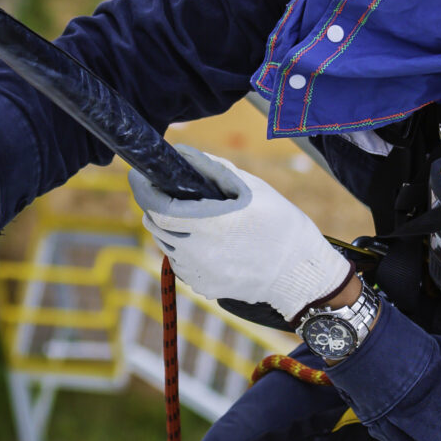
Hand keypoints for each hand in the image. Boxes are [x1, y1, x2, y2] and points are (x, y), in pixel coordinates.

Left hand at [130, 148, 350, 329]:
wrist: (300, 273)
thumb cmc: (281, 225)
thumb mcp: (251, 188)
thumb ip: (211, 169)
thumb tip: (180, 152)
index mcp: (210, 224)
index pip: (158, 206)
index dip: (144, 189)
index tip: (140, 175)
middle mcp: (198, 252)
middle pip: (155, 226)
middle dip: (156, 206)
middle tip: (168, 192)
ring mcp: (199, 273)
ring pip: (166, 245)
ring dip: (170, 228)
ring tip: (194, 217)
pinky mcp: (204, 287)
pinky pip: (181, 263)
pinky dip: (184, 249)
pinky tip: (207, 241)